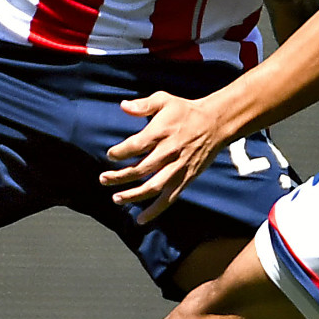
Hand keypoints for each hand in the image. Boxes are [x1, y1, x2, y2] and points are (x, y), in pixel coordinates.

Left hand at [101, 92, 230, 223]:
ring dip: (133, 195)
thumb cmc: (186, 111)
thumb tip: (123, 106)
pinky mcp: (185, 179)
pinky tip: (141, 219)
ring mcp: (178, 168)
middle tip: (103, 179)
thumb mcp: (164, 100)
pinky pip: (169, 198)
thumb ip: (143, 105)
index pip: (136, 146)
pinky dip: (155, 211)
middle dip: (119, 176)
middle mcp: (169, 152)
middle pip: (140, 169)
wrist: (215, 124)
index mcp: (162, 133)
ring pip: (152, 187)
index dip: (120, 152)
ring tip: (116, 198)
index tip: (110, 155)